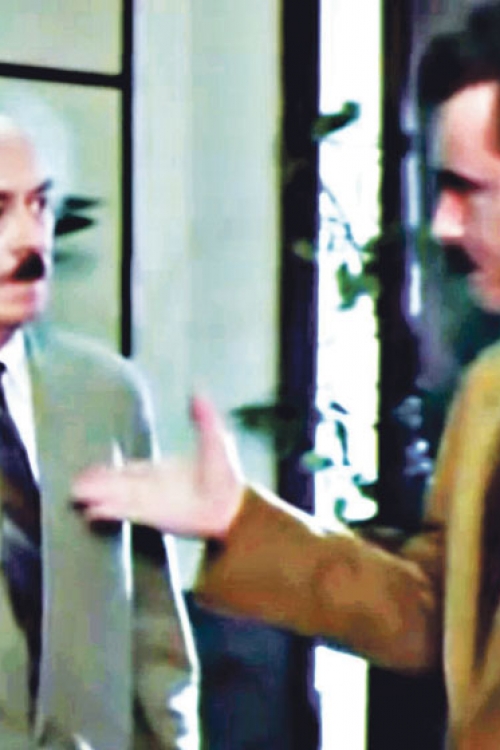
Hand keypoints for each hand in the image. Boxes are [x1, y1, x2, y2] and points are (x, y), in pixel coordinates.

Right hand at [71, 396, 244, 537]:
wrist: (234, 505)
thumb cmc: (227, 474)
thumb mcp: (215, 438)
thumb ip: (203, 416)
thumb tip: (197, 390)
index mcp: (164, 471)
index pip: (132, 470)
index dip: (111, 471)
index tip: (92, 471)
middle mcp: (154, 488)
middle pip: (118, 484)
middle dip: (97, 483)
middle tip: (75, 484)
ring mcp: (152, 503)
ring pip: (117, 497)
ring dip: (97, 497)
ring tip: (74, 496)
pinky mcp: (155, 516)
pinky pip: (126, 514)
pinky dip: (109, 512)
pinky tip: (91, 514)